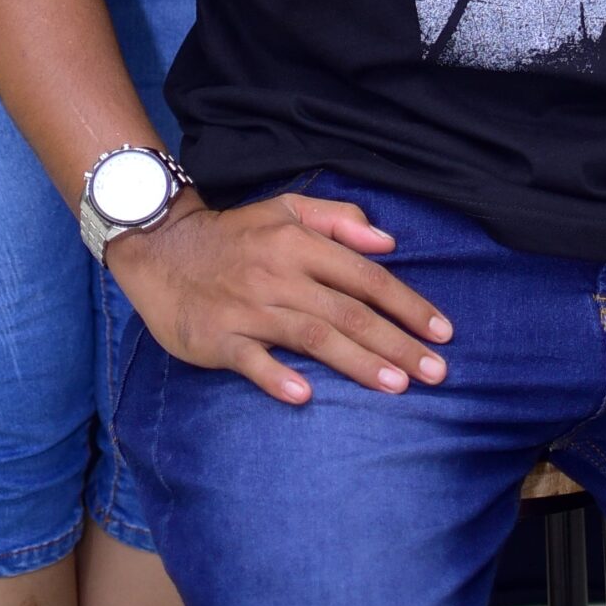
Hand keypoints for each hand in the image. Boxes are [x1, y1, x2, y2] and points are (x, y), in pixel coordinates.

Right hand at [107, 187, 453, 405]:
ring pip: (312, 336)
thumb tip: (388, 241)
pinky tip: (303, 396)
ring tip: (396, 385)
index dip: (407, 303)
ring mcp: (249, 307)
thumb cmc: (234, 234)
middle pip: (348, 312)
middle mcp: (280, 274)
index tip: (443, 332)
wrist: (162, 248)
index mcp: (300, 243)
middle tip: (437, 373)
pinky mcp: (218, 336)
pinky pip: (251, 359)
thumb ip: (339, 219)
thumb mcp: (286, 209)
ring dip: (357, 361)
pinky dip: (276, 376)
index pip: (366, 276)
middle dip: (397, 342)